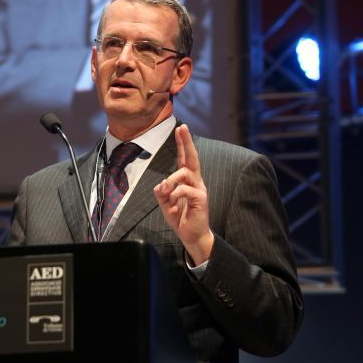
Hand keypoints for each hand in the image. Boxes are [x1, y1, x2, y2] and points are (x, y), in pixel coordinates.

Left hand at [153, 124, 213, 264]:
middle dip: (186, 142)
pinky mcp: (201, 198)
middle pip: (192, 158)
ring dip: (171, 180)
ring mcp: (199, 189)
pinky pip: (185, 189)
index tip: (181, 129)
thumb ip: (162, 192)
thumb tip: (161, 184)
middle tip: (183, 128)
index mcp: (186, 180)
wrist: (191, 235)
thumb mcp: (165, 203)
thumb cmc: (180, 217)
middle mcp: (195, 181)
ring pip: (184, 173)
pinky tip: (173, 201)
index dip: (183, 144)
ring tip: (165, 192)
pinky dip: (175, 193)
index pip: (185, 159)